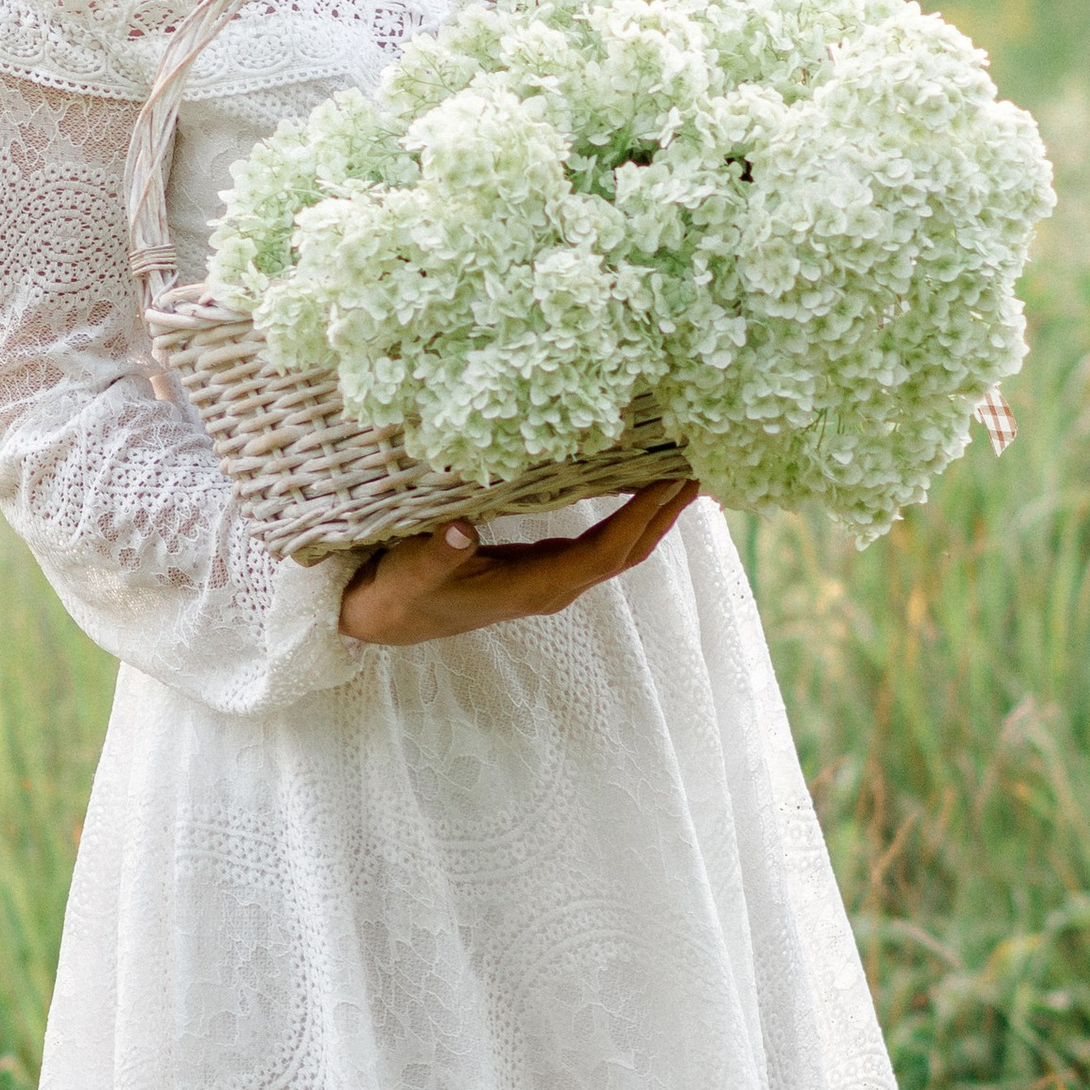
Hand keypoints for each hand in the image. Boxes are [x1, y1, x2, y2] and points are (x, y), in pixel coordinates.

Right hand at [339, 479, 700, 644]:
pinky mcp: (542, 567)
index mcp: (532, 588)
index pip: (603, 554)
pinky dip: (627, 514)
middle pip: (627, 551)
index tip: (671, 482)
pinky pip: (600, 541)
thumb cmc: (400, 595)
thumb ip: (436, 553)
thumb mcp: (411, 574)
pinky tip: (638, 486)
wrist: (386, 621)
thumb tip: (460, 527)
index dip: (640, 520)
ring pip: (618, 547)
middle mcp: (552, 587)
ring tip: (685, 472)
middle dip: (665, 514)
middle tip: (702, 468)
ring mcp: (550, 578)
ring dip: (653, 515)